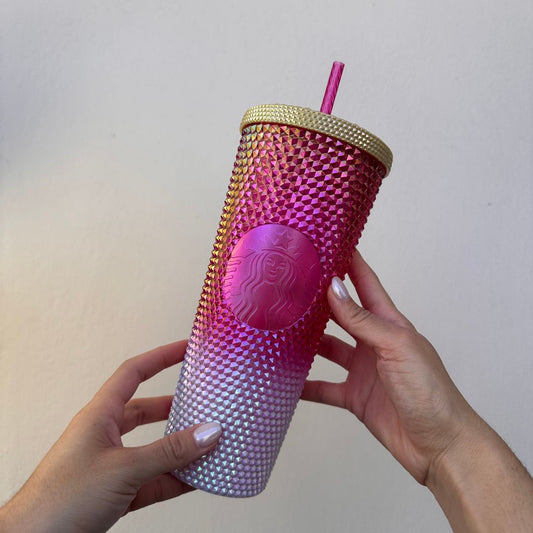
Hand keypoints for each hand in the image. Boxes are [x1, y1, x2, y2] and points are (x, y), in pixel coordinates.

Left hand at [0, 341, 221, 532]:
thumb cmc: (60, 500)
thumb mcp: (123, 469)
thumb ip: (169, 452)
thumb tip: (208, 432)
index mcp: (100, 415)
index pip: (133, 373)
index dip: (160, 357)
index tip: (186, 348)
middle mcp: (106, 435)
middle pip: (147, 411)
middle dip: (176, 407)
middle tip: (203, 401)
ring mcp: (111, 465)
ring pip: (153, 449)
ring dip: (180, 449)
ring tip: (209, 443)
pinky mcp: (116, 492)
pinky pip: (154, 479)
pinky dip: (176, 479)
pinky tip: (197, 478)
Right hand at [302, 251, 476, 484]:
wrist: (439, 445)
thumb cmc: (429, 391)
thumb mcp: (396, 348)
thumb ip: (363, 321)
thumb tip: (334, 289)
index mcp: (389, 324)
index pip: (366, 285)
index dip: (350, 263)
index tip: (330, 243)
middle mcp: (373, 343)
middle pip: (342, 314)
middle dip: (320, 299)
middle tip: (292, 284)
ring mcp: (363, 370)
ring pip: (328, 348)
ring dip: (308, 341)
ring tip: (280, 329)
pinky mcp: (354, 397)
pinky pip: (324, 388)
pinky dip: (306, 385)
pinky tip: (285, 381)